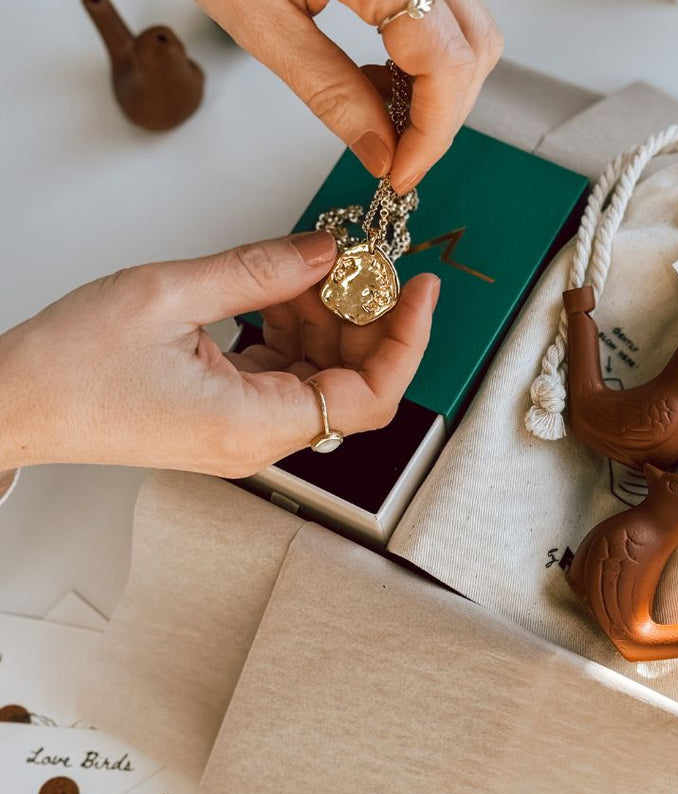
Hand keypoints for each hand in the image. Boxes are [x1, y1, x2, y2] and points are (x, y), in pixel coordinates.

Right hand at [0, 233, 439, 477]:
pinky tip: (281, 290)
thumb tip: (325, 252)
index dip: (406, 342)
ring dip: (326, 319)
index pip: (370, 397)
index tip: (420, 291)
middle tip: (359, 261)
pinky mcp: (231, 417)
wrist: (17, 402)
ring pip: (320, 376)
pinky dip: (293, 330)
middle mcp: (259, 440)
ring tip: (310, 266)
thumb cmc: (70, 367)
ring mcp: (247, 432)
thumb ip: (261, 270)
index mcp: (253, 426)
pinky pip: (286, 374)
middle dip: (364, 318)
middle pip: (351, 384)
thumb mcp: (169, 294)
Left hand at [198, 0, 501, 192]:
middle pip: (473, 51)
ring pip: (472, 35)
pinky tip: (384, 77)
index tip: (400, 174)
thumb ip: (328, 89)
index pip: (446, 66)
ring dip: (439, 90)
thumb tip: (380, 153)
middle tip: (394, 157)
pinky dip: (428, 58)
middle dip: (440, 118)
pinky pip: (449, 15)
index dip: (431, 134)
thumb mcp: (259, 18)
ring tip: (382, 114)